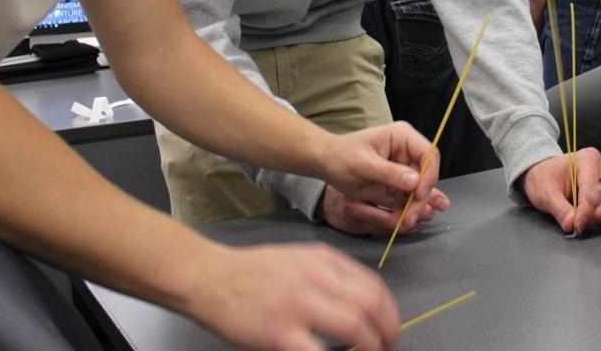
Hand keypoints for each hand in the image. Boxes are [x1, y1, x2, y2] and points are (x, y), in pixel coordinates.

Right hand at [186, 241, 399, 350]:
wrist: (209, 278)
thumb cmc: (252, 271)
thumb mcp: (298, 258)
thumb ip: (330, 274)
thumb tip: (364, 301)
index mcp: (322, 260)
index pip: (373, 285)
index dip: (390, 312)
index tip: (390, 328)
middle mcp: (314, 278)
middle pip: (370, 305)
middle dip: (388, 331)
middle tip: (389, 346)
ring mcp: (297, 305)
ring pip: (354, 326)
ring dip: (371, 346)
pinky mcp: (278, 333)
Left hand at [318, 122, 440, 218]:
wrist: (327, 164)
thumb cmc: (341, 156)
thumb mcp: (362, 164)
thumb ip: (389, 172)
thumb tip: (415, 181)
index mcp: (402, 137)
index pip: (429, 154)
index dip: (429, 174)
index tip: (419, 193)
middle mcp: (407, 152)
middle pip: (426, 176)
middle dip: (420, 198)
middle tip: (410, 217)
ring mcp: (403, 169)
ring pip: (419, 191)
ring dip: (414, 209)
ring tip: (404, 223)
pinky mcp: (397, 185)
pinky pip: (407, 200)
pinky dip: (404, 212)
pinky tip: (399, 223)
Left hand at [521, 148, 600, 233]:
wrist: (541, 173)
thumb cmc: (543, 178)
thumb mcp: (546, 195)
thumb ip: (561, 210)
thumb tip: (572, 224)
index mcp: (588, 159)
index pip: (593, 190)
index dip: (585, 212)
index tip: (577, 226)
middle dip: (597, 212)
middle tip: (581, 223)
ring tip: (582, 220)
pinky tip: (589, 217)